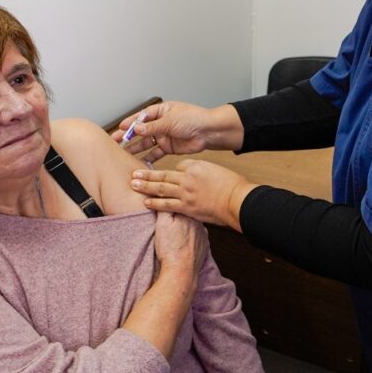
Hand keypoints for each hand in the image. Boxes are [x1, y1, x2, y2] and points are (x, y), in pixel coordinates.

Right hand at [111, 101, 243, 161]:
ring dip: (135, 148)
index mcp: (161, 111)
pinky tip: (138, 163)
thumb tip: (136, 129)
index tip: (120, 128)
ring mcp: (164, 136)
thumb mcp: (170, 121)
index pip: (142, 117)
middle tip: (115, 142)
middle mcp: (161, 124)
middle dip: (129, 136)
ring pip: (146, 143)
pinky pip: (155, 154)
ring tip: (123, 154)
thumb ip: (153, 127)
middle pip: (141, 131)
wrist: (208, 132)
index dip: (130, 122)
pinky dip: (148, 158)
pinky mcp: (169, 147)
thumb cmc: (193, 119)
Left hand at [132, 159, 256, 231]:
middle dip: (147, 174)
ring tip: (134, 185)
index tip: (162, 172)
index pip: (178, 165)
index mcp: (196, 166)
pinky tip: (146, 202)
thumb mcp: (217, 172)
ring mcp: (186, 192)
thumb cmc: (232, 186)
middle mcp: (188, 178)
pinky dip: (155, 203)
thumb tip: (195, 180)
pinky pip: (167, 204)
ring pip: (161, 188)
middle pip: (163, 174)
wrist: (237, 200)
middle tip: (134, 173)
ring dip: (146, 186)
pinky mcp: (187, 207)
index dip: (171, 170)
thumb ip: (202, 174)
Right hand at [152, 211, 207, 277]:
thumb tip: (164, 200)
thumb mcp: (162, 224)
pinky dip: (191, 239)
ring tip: (175, 238)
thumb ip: (165, 208)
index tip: (166, 216)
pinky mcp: (204, 245)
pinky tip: (183, 244)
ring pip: (192, 226)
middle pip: (186, 215)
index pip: (178, 205)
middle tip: (169, 230)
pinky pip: (197, 237)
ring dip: (186, 228)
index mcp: (188, 214)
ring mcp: (203, 234)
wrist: (181, 270)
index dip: (170, 209)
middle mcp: (199, 222)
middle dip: (178, 218)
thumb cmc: (170, 248)